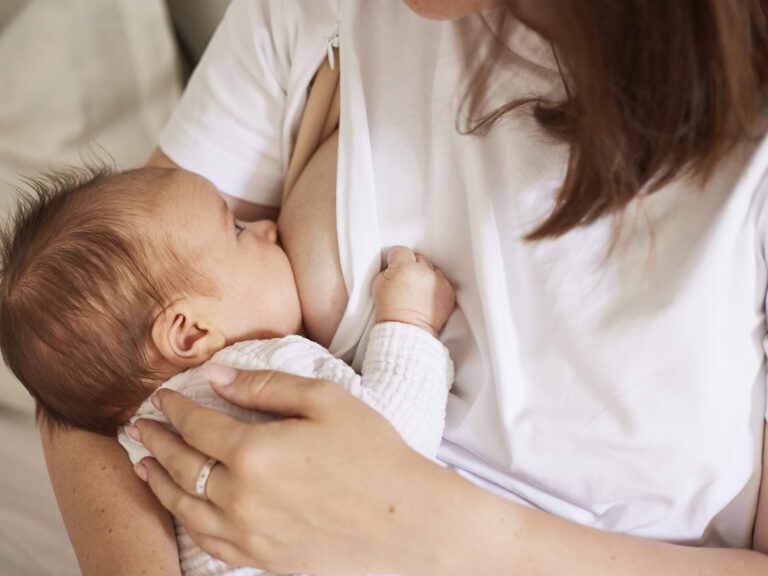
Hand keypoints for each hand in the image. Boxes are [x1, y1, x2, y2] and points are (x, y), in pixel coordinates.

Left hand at [129, 367, 457, 575]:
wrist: (406, 518)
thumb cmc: (373, 452)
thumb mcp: (325, 400)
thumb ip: (266, 386)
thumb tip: (217, 376)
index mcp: (255, 451)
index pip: (197, 425)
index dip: (175, 408)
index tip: (162, 397)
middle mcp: (241, 496)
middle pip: (181, 465)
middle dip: (156, 441)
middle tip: (138, 426)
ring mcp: (248, 532)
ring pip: (184, 506)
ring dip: (157, 482)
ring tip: (142, 465)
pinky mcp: (261, 558)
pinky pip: (208, 540)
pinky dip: (184, 520)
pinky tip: (180, 508)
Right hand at [372, 246, 455, 336]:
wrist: (406, 329)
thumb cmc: (389, 309)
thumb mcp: (378, 284)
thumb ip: (387, 269)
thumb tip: (394, 265)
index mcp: (404, 267)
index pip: (401, 251)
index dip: (396, 260)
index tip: (395, 268)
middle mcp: (424, 271)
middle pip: (418, 258)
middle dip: (412, 267)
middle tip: (406, 281)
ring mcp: (439, 281)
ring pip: (432, 269)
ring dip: (425, 276)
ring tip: (417, 291)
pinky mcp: (448, 291)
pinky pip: (442, 281)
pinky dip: (435, 287)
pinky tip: (426, 297)